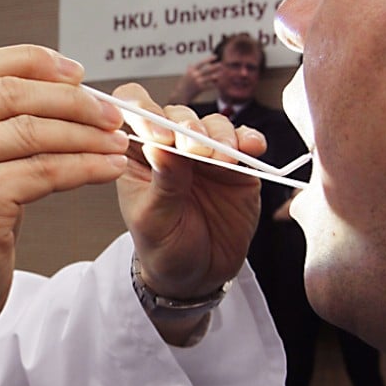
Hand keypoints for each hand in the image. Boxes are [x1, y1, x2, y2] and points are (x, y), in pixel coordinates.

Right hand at [0, 45, 129, 352]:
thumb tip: (49, 90)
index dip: (31, 61)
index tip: (75, 72)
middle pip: (7, 92)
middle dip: (70, 97)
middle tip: (108, 110)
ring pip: (32, 129)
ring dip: (85, 132)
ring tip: (115, 140)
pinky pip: (45, 170)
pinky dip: (85, 166)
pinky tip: (105, 168)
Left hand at [112, 83, 264, 300]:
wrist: (197, 274)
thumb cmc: (163, 247)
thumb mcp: (154, 221)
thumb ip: (162, 183)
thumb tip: (160, 145)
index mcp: (139, 153)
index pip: (133, 111)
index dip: (143, 111)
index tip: (157, 135)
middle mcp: (172, 146)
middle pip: (177, 113)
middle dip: (186, 127)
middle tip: (194, 151)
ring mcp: (206, 153)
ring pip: (213, 124)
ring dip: (219, 136)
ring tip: (222, 159)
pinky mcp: (237, 166)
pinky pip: (244, 142)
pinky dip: (249, 140)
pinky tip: (252, 149)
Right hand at [169, 55, 222, 103]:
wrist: (180, 95)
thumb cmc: (183, 85)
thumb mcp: (185, 76)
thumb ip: (189, 70)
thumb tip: (190, 64)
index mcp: (191, 71)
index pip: (201, 63)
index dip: (209, 59)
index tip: (215, 56)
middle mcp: (195, 75)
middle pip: (207, 70)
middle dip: (215, 67)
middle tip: (221, 64)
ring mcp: (198, 82)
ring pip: (210, 78)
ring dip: (216, 75)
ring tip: (221, 73)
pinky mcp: (200, 89)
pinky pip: (210, 86)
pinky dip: (214, 84)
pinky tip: (218, 83)